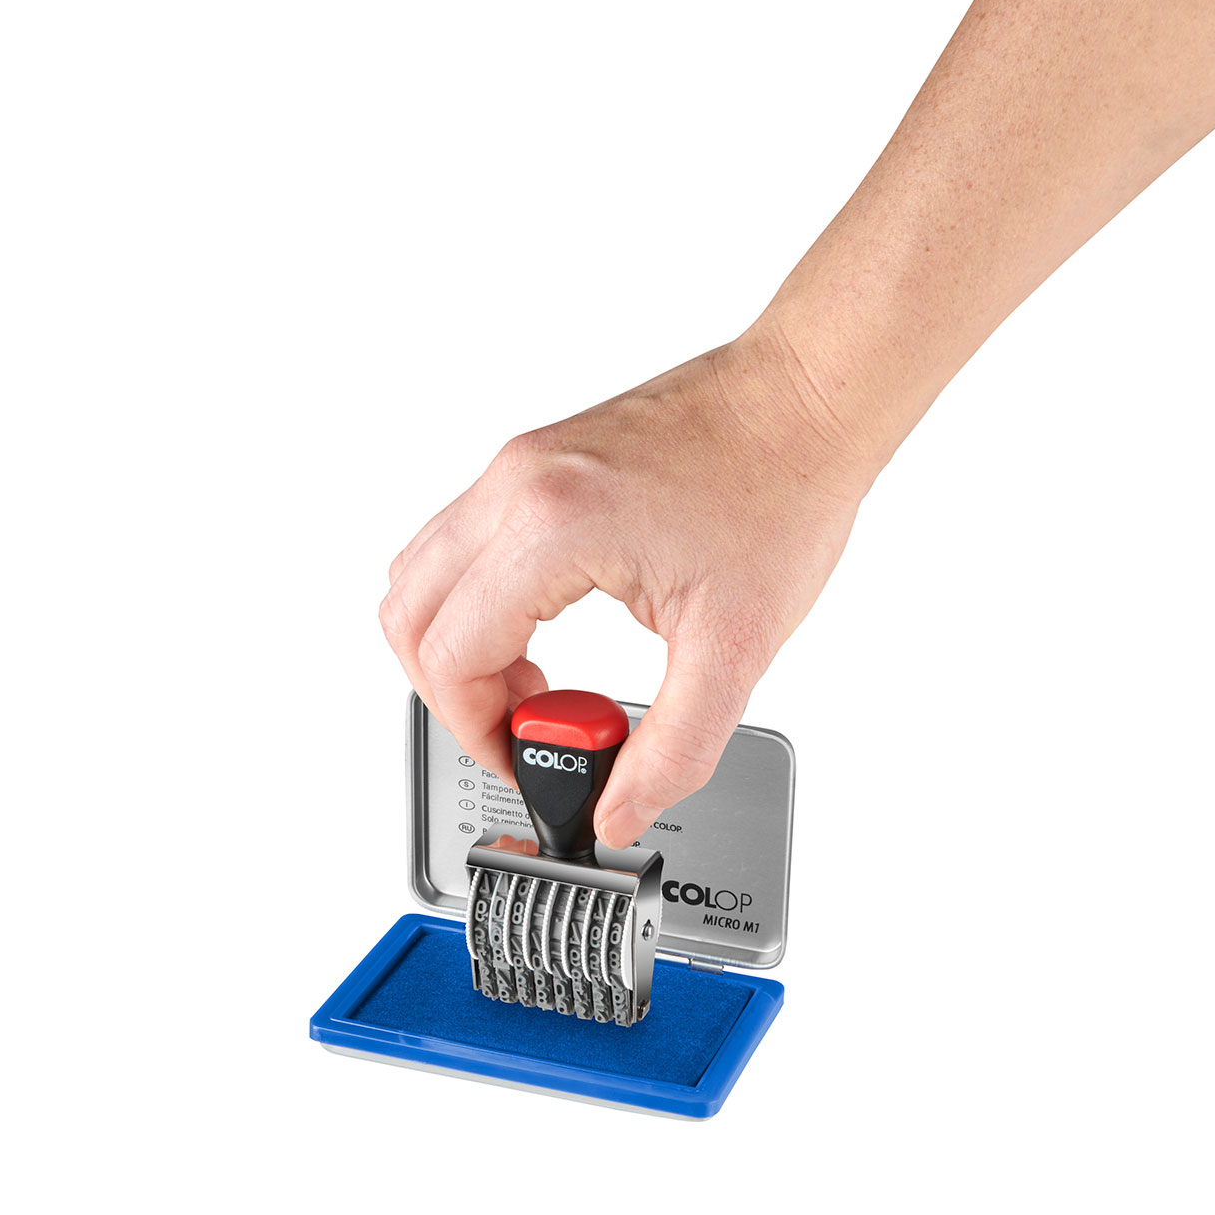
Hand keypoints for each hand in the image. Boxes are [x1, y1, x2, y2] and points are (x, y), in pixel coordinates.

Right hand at [379, 325, 867, 847]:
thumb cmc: (782, 494)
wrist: (805, 402)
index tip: (527, 755)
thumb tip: (620, 811)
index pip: (450, 655)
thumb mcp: (735, 649)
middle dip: (453, 694)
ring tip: (539, 680)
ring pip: (423, 573)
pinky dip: (479, 600)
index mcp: (552, 525)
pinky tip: (546, 626)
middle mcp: (517, 483)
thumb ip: (674, 749)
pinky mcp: (536, 459)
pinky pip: (461, 540)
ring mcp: (519, 463)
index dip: (478, 729)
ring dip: (458, 644)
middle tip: (525, 724)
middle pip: (409, 615)